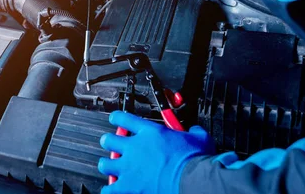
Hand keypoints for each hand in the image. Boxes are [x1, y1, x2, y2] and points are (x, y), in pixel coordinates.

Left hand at [98, 111, 214, 193]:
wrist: (192, 180)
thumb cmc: (195, 160)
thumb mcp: (199, 138)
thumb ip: (193, 132)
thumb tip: (195, 132)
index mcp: (150, 132)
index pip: (122, 118)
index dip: (117, 118)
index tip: (116, 120)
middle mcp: (135, 147)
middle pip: (108, 140)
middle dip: (109, 142)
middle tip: (113, 146)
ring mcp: (129, 167)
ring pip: (105, 163)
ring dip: (108, 166)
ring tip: (113, 168)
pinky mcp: (128, 186)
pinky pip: (109, 189)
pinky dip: (110, 189)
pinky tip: (113, 189)